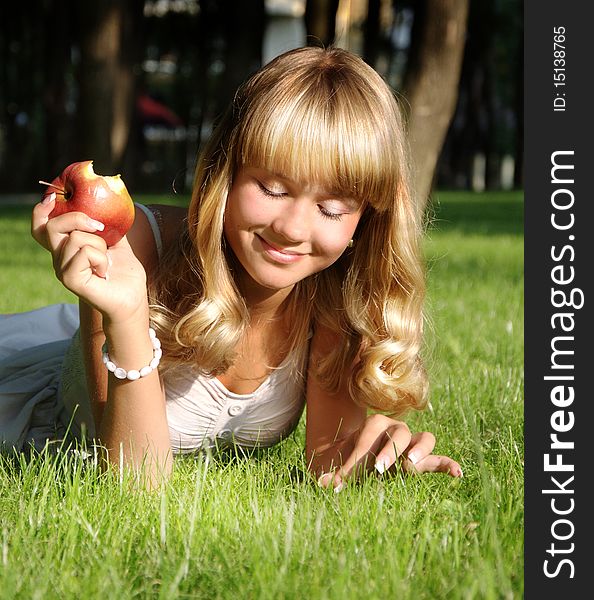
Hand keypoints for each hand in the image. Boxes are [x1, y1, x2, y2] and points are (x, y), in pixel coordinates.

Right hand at [31, 194, 147, 322]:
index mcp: (66, 248)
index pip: (41, 228)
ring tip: (106, 261)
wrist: (133, 297)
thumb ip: (108, 225)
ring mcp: (62, 269)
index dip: (41, 212)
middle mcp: (59, 258)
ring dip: (100, 245)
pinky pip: (84, 253)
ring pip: (75, 238)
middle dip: (78, 218)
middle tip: (100, 227)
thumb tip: (109, 206)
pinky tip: (104, 271)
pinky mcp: (70, 279)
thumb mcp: (116, 242)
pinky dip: (101, 258)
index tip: (52, 198)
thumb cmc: (124, 272)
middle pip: (52, 226)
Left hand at [317, 414, 461, 490]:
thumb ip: (331, 475)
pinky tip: (457, 474)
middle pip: (399, 431)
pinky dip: (447, 465)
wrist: (355, 462)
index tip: (350, 473)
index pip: (370, 433)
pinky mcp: (421, 462)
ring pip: (423, 439)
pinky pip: (437, 461)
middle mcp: (394, 431)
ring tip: (411, 465)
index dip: (360, 451)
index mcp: (373, 426)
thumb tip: (322, 484)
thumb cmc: (345, 462)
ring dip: (420, 450)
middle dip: (391, 448)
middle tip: (379, 468)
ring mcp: (410, 445)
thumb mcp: (334, 466)